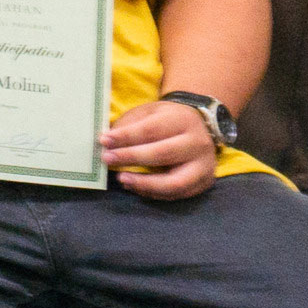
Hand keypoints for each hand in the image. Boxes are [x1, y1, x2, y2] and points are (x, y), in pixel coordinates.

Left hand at [100, 97, 222, 200]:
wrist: (200, 127)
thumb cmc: (167, 120)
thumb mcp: (148, 113)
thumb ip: (129, 125)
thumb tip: (106, 142)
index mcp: (183, 121)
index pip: (152, 130)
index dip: (126, 136)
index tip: (104, 140)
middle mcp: (197, 143)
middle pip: (163, 154)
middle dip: (132, 158)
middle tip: (107, 159)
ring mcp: (204, 165)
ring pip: (174, 182)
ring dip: (144, 183)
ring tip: (122, 179)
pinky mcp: (203, 182)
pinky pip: (176, 194)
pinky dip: (153, 192)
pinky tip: (135, 186)